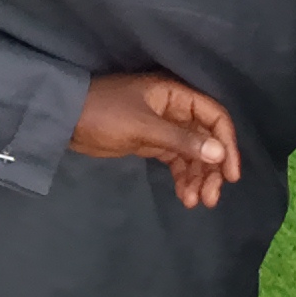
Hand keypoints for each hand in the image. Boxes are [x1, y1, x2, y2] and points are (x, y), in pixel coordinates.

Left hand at [68, 68, 248, 207]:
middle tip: (211, 197)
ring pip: (192, 153)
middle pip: (206, 139)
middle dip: (212, 169)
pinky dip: (182, 178)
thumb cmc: (104, 114)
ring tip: (194, 202)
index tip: (230, 175)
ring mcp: (163, 127)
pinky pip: (176, 161)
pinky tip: (184, 196)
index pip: (214, 116)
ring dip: (198, 178)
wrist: (65, 120)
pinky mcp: (151, 143)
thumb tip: (219, 153)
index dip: (227, 144)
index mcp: (175, 94)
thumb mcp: (143, 127)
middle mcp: (174, 109)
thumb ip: (181, 140)